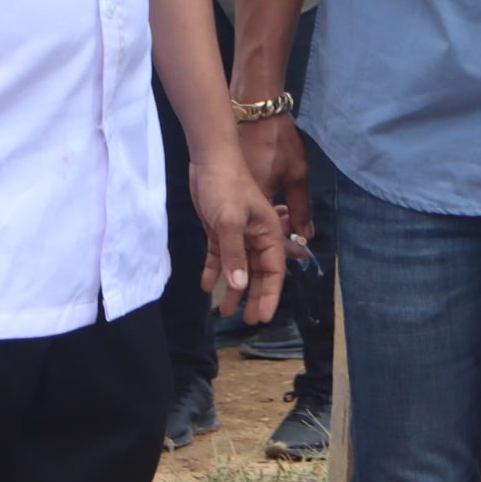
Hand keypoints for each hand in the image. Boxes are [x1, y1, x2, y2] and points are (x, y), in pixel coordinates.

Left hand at [192, 160, 289, 324]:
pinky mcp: (219, 230)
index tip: (263, 317)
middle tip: (247, 320)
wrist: (210, 161)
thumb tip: (239, 285)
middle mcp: (256, 237)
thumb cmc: (226, 188)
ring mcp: (237, 234)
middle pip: (257, 273)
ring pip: (238, 267)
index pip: (274, 271)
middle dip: (253, 296)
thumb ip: (234, 255)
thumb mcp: (230, 222)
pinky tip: (206, 286)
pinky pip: (219, 257)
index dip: (269, 295)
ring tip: (225, 311)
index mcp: (268, 234)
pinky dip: (214, 271)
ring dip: (232, 288)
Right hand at [238, 115, 311, 238]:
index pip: (268, 238)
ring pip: (249, 222)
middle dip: (275, 241)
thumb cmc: (278, 140)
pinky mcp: (230, 183)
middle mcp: (239, 200)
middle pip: (256, 233)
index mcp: (255, 201)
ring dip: (267, 229)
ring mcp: (232, 192)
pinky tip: (274, 210)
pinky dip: (259, 211)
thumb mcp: (296, 174)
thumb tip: (306, 233)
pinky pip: (244, 208)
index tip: (299, 253)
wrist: (255, 110)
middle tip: (296, 242)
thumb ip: (301, 207)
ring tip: (288, 227)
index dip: (284, 249)